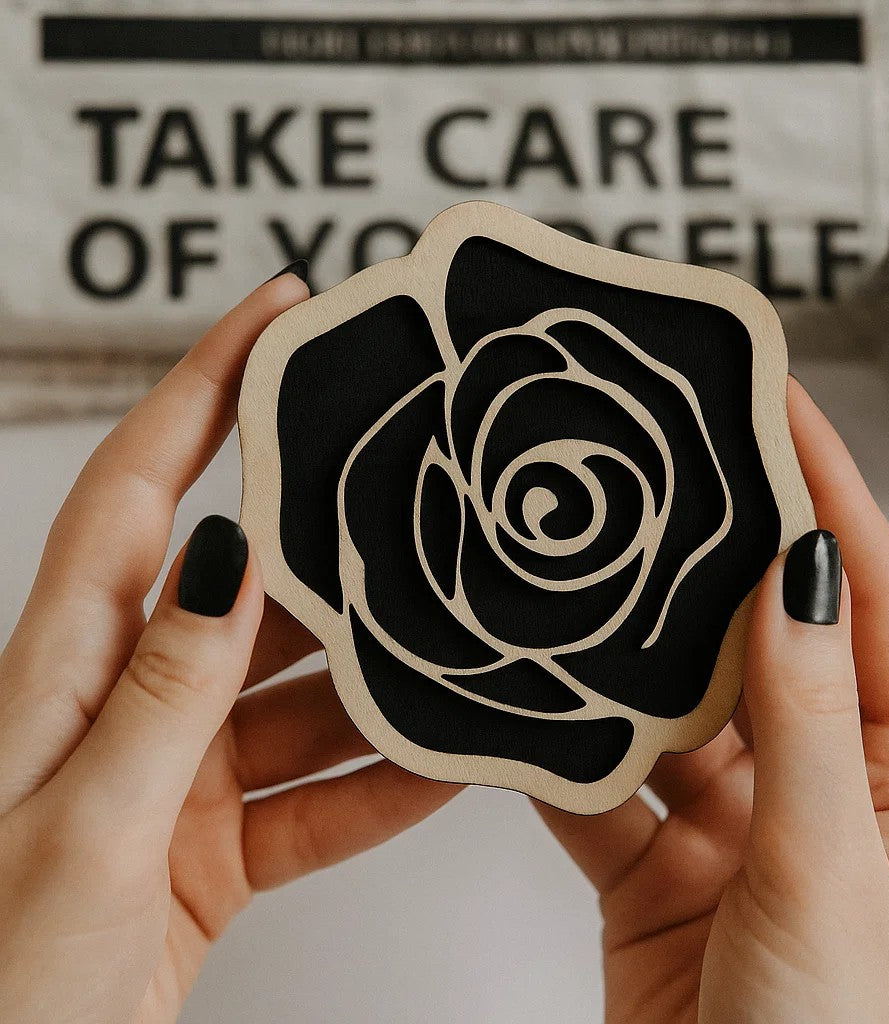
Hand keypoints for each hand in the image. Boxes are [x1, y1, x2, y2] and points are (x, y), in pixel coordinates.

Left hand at [0, 272, 460, 1023]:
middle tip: (418, 490)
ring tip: (462, 648)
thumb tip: (226, 558)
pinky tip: (444, 767)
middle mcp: (128, 701)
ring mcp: (179, 770)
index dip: (205, 387)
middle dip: (332, 538)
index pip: (138, 485)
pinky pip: (317, 793)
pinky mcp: (217, 839)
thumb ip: (164, 696)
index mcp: (64, 668)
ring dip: (379, 683)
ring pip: (301, 696)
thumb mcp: (81, 830)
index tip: (278, 313)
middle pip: (247, 586)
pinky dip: (380, 785)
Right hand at [536, 379, 888, 1023]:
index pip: (869, 602)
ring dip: (630, 651)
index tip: (782, 408)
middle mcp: (823, 788)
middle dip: (719, 552)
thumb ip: (809, 724)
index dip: (830, 495)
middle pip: (764, 638)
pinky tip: (529, 707)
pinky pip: (603, 782)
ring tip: (586, 564)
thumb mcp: (831, 881)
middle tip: (671, 460)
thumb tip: (804, 580)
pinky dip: (563, 750)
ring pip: (674, 706)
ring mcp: (735, 825)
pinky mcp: (657, 865)